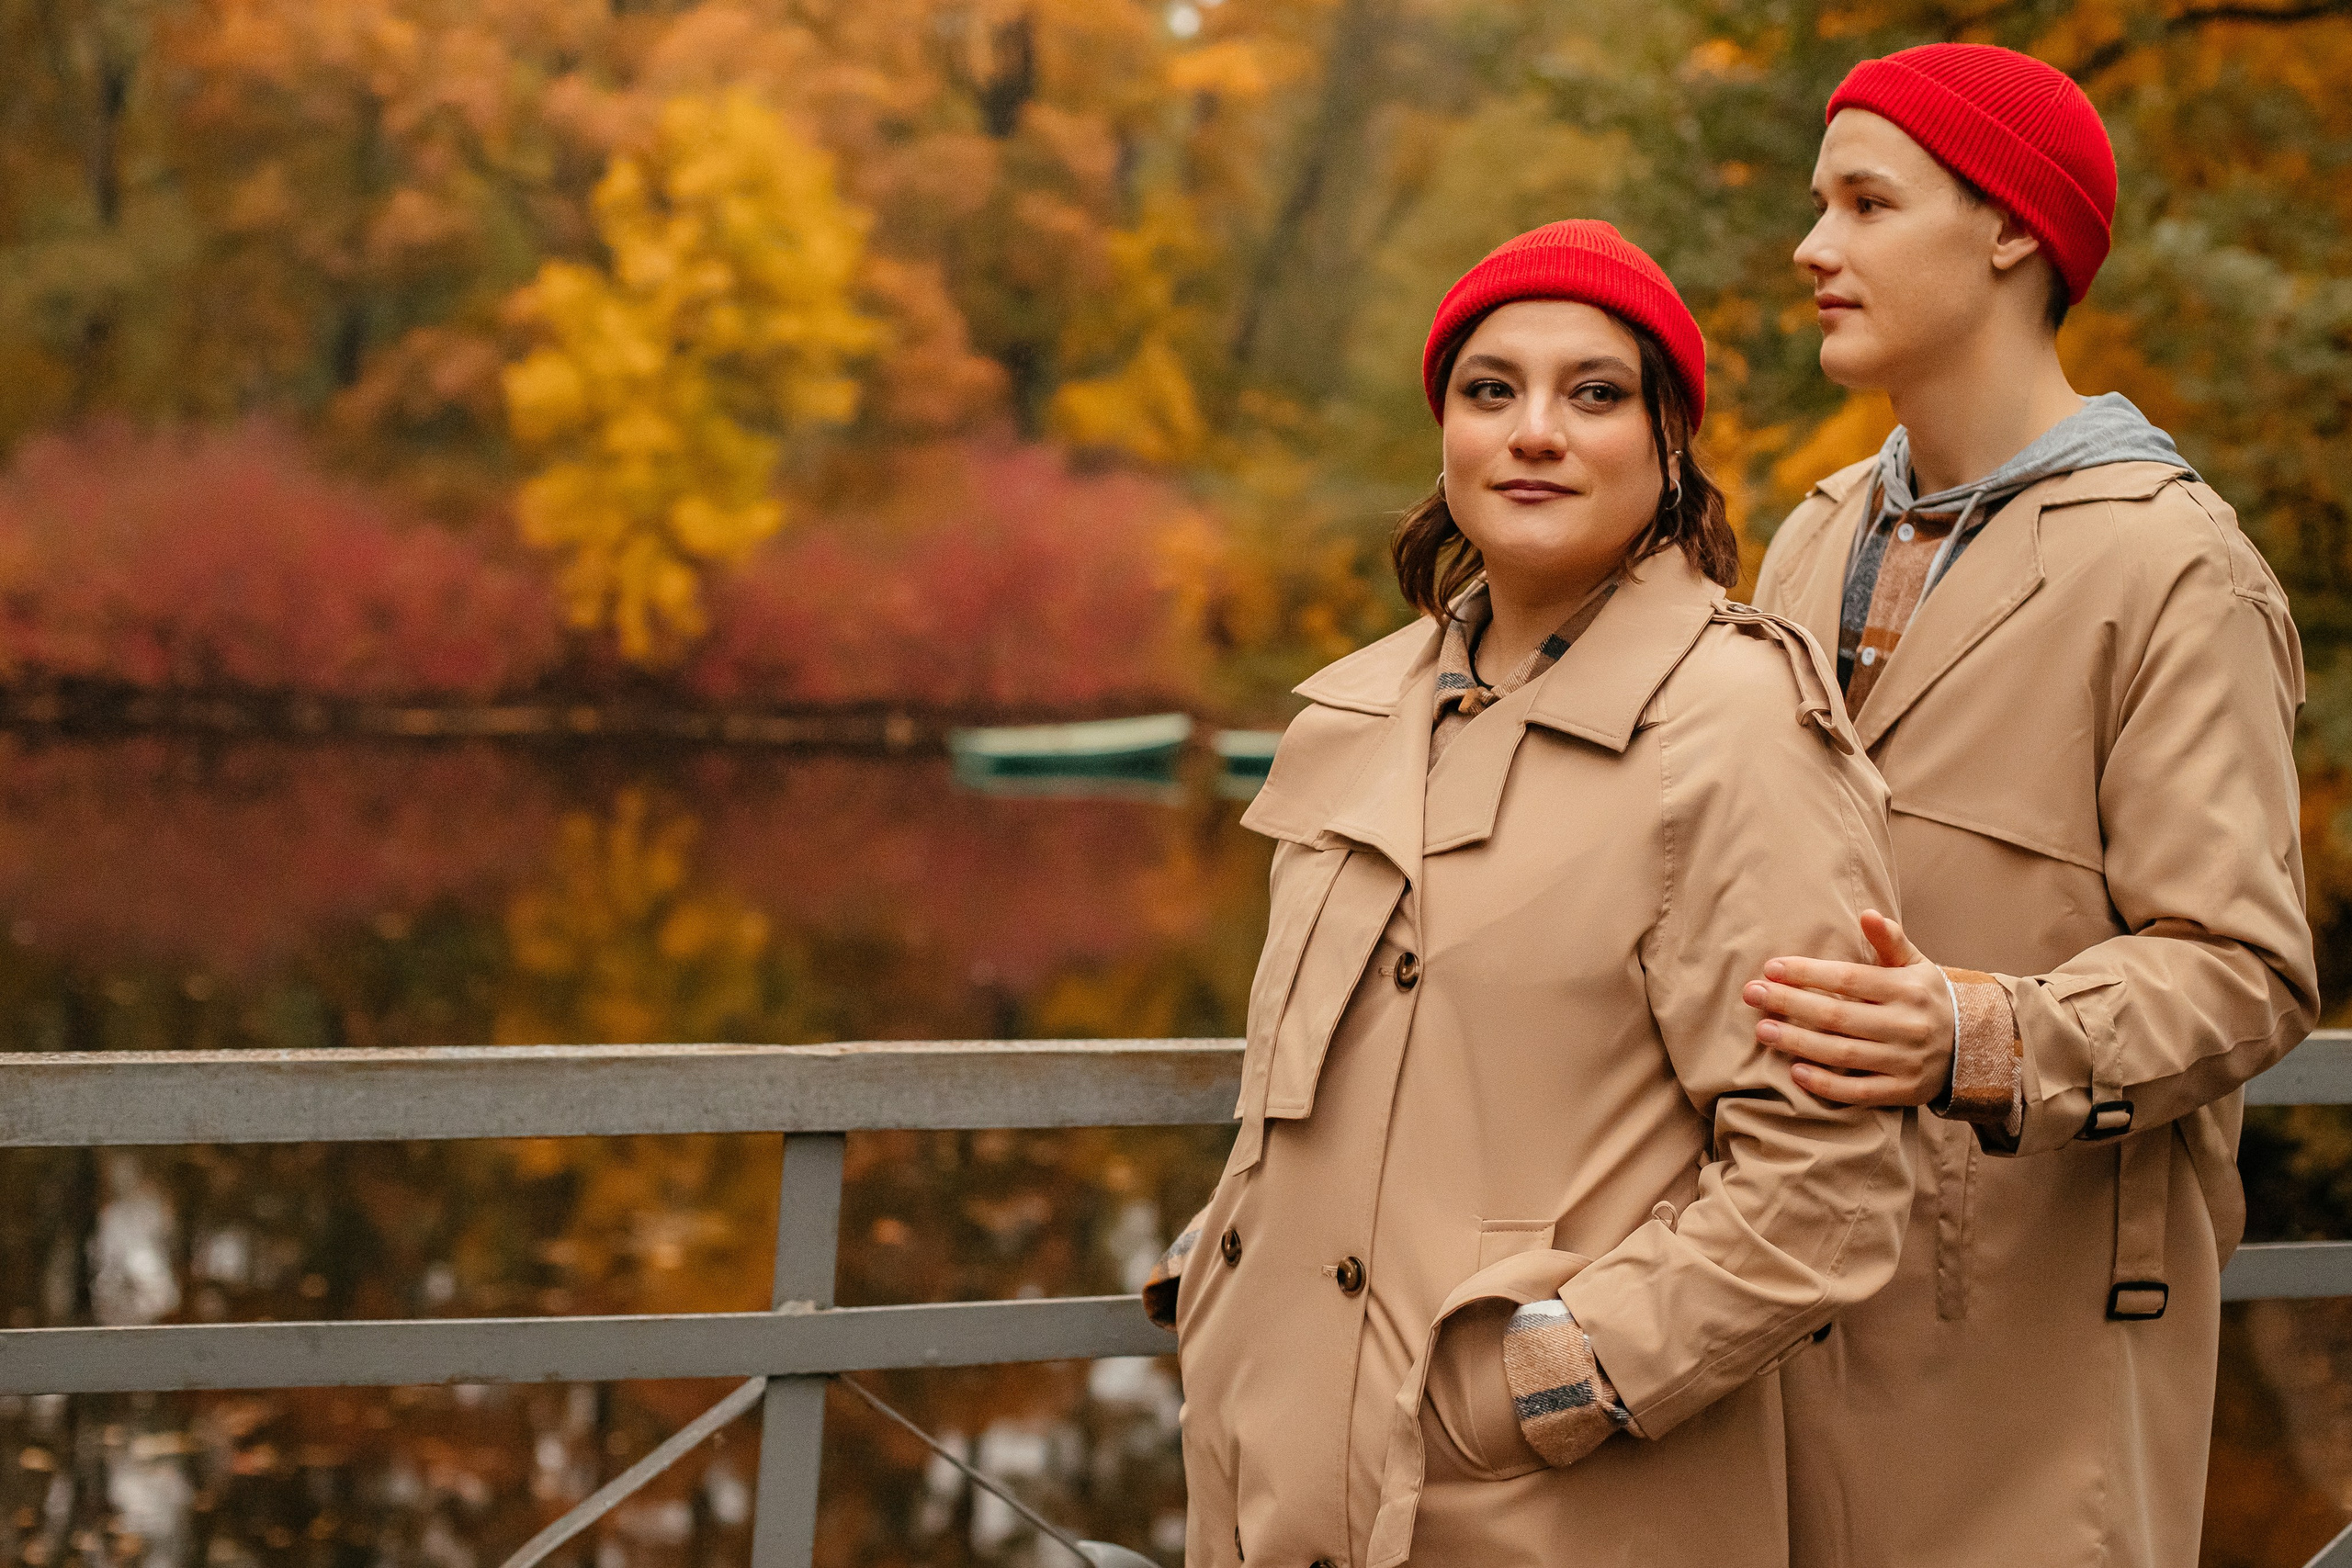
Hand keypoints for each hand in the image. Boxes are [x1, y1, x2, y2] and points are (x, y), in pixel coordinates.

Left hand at [1742, 910, 1954, 1107]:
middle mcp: (1908, 1025)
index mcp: (1908, 989)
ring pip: (1843, 1053)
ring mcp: (1906, 1061)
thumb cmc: (1928, 998)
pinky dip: (1826, 1084)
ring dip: (1798, 1042)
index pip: (1848, 979)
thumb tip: (1868, 914)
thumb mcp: (1916, 966)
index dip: (1807, 973)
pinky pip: (1859, 1091)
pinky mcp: (1903, 1091)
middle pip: (1837, 1015)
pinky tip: (1795, 1072)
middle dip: (1790, 1004)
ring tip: (1763, 1030)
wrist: (1975, 1047)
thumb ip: (1891, 941)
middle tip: (1752, 995)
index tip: (1770, 968)